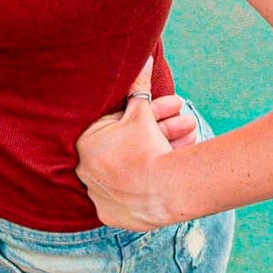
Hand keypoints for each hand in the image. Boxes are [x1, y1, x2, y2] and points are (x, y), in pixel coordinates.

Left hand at [73, 55, 195, 230]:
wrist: (162, 189)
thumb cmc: (146, 145)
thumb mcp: (141, 110)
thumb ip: (138, 85)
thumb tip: (144, 56)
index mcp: (83, 144)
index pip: (115, 124)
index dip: (145, 115)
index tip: (167, 111)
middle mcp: (83, 171)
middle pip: (125, 146)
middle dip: (159, 131)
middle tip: (186, 122)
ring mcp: (96, 196)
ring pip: (130, 170)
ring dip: (160, 152)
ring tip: (190, 139)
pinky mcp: (109, 215)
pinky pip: (128, 196)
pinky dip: (146, 184)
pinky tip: (167, 171)